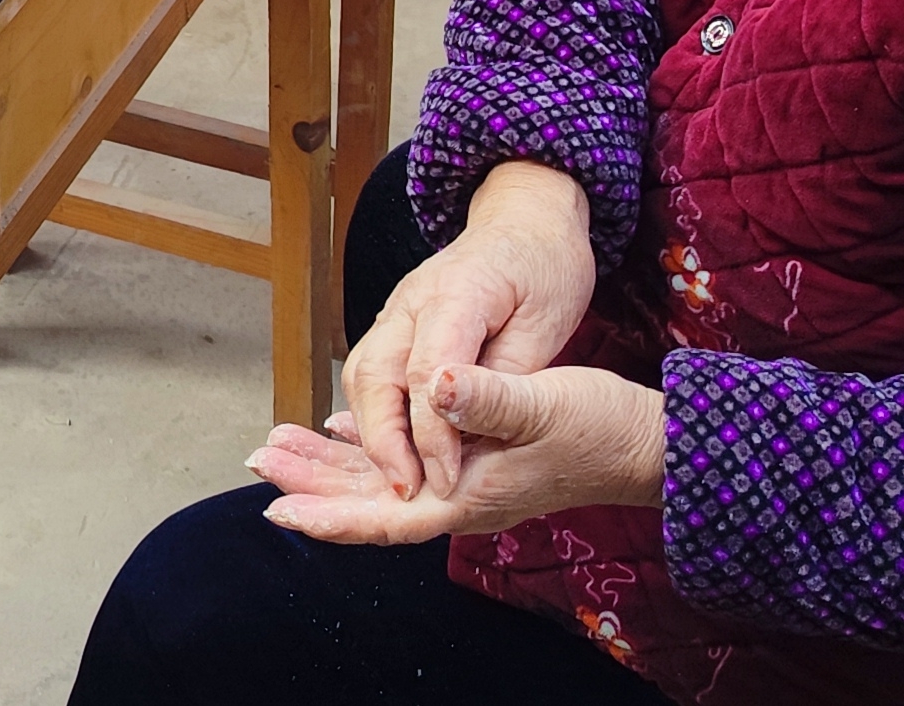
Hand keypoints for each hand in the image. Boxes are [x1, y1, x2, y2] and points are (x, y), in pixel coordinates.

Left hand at [250, 368, 665, 543]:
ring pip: (381, 482)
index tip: (279, 508)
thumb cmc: (599, 424)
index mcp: (469, 493)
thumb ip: (487, 397)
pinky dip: (367, 450)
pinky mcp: (472, 463)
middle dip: (312, 484)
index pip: (384, 517)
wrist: (644, 441)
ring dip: (330, 466)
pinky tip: (340, 432)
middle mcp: (459, 497)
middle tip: (258, 459)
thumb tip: (436, 385)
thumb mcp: (544, 400)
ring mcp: (465, 483)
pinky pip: (404, 464)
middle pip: (370, 502)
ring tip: (279, 445)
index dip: (329, 513)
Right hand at [346, 161, 602, 498]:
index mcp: (456, 295)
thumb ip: (507, 378)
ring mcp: (396, 310)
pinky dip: (372, 415)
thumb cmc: (546, 267)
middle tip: (407, 495)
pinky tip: (387, 451)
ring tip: (396, 484)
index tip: (442, 481)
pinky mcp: (395, 324)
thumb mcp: (548, 322)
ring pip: (362, 377)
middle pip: (374, 378)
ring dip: (370, 433)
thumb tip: (475, 433)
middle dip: (383, 443)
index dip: (430, 435)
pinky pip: (369, 372)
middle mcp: (411, 302)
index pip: (425, 375)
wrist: (526, 218)